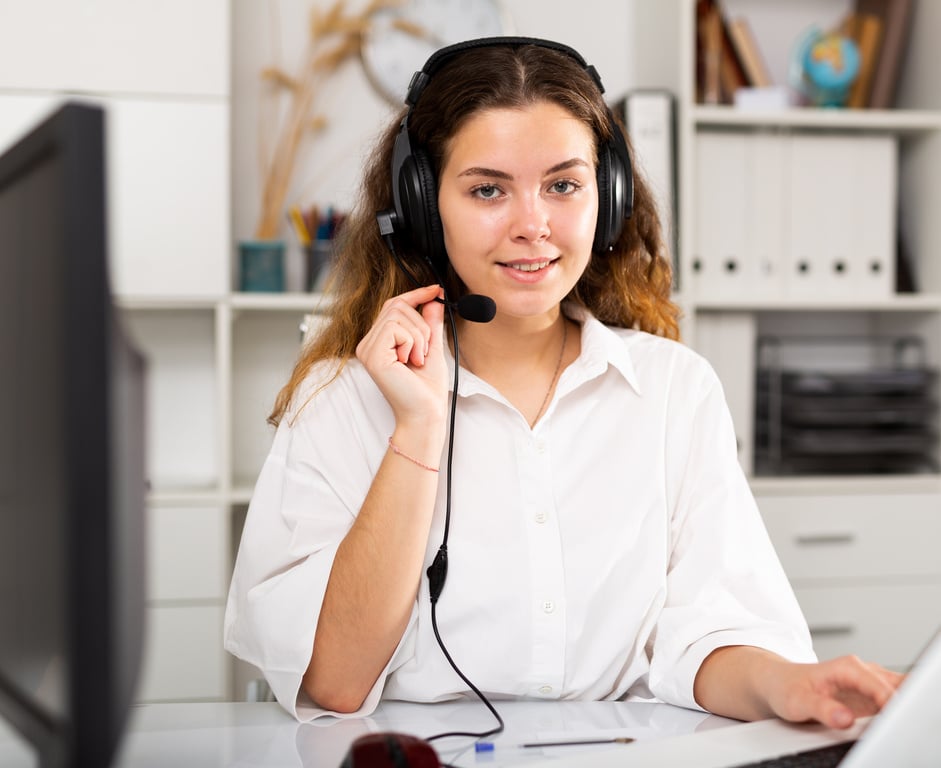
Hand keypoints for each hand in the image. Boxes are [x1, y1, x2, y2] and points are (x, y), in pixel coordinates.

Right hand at [355, 285, 448, 426]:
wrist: (426, 413)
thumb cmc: (427, 389)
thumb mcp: (432, 347)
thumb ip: (430, 323)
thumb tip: (433, 298)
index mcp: (380, 341)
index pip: (394, 305)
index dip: (416, 294)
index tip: (436, 290)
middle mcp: (368, 343)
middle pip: (397, 306)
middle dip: (420, 325)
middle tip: (423, 352)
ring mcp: (367, 349)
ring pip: (397, 315)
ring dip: (418, 336)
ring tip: (417, 359)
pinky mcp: (372, 355)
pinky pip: (395, 329)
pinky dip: (411, 342)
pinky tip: (410, 362)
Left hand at [765, 655, 903, 728]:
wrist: (778, 683)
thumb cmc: (786, 688)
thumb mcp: (798, 701)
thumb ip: (822, 709)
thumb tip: (845, 718)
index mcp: (848, 668)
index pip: (881, 687)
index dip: (893, 705)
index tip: (895, 722)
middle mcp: (862, 672)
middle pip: (898, 686)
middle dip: (905, 703)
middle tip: (900, 724)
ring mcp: (868, 683)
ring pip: (900, 691)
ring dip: (903, 707)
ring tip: (897, 725)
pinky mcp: (871, 696)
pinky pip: (895, 700)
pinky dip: (899, 711)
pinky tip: (894, 723)